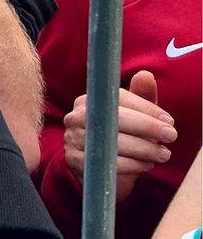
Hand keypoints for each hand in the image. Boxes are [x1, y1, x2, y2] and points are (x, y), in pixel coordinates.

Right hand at [63, 71, 176, 200]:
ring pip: (113, 142)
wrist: (97, 168)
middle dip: (147, 127)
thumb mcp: (133, 116)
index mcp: (88, 101)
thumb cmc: (120, 136)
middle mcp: (76, 116)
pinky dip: (132, 165)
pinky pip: (107, 163)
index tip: (169, 121)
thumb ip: (141, 97)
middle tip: (171, 136)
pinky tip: (146, 165)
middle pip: (114, 119)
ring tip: (163, 154)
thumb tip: (146, 75)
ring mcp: (73, 139)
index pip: (117, 99)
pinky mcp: (75, 161)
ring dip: (144, 149)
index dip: (146, 109)